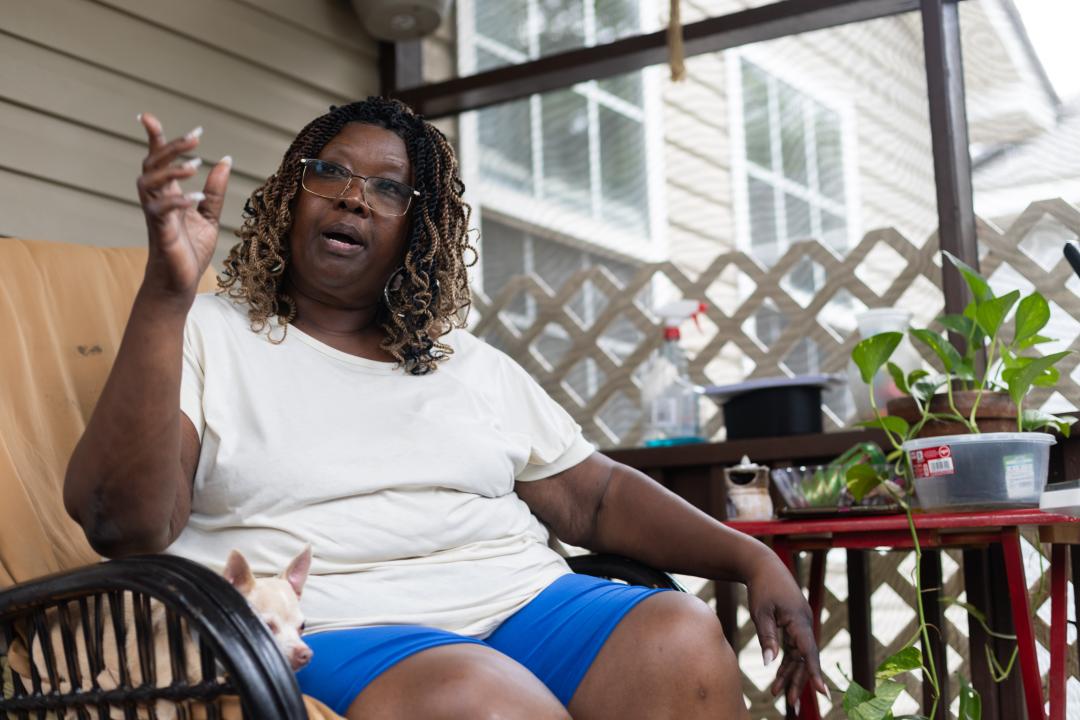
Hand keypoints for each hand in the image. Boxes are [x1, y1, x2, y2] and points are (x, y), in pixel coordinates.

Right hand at [136, 112, 231, 299]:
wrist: (181, 283)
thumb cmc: (189, 250)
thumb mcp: (208, 216)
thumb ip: (214, 190)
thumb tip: (225, 160)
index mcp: (168, 194)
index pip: (156, 159)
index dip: (153, 138)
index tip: (147, 117)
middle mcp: (157, 200)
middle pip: (152, 164)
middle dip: (170, 147)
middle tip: (195, 138)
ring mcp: (156, 215)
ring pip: (149, 183)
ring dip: (171, 171)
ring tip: (195, 165)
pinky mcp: (160, 233)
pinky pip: (161, 211)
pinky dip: (178, 201)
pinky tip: (196, 197)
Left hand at [745, 555, 828, 707]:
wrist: (764, 567)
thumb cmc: (762, 588)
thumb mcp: (761, 613)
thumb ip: (767, 638)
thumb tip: (769, 664)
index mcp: (799, 620)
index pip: (809, 651)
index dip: (814, 673)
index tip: (821, 692)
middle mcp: (804, 624)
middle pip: (805, 659)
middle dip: (799, 682)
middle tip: (792, 705)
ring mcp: (800, 625)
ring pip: (799, 656)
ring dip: (790, 675)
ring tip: (778, 696)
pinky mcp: (794, 626)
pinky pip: (793, 649)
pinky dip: (786, 663)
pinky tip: (778, 678)